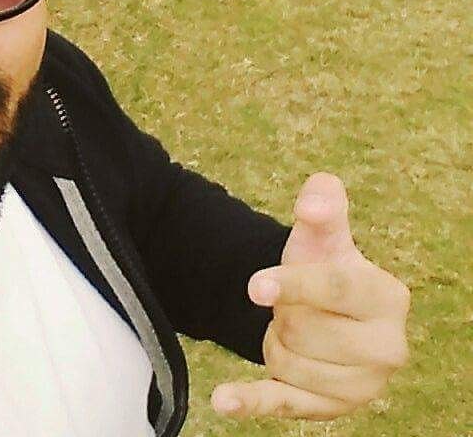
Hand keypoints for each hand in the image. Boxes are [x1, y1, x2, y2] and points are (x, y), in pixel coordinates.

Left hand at [211, 172, 410, 419]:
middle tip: (291, 304)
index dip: (292, 285)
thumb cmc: (324, 265)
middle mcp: (387, 349)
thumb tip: (313, 201)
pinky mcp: (329, 409)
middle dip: (282, 312)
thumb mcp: (322, 234)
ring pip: (285, 363)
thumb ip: (323, 204)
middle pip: (302, 330)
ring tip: (291, 328)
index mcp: (388, 298)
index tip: (255, 286)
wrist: (324, 313)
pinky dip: (250, 402)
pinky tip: (222, 399)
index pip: (335, 289)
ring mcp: (362, 386)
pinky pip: (281, 405)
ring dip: (272, 340)